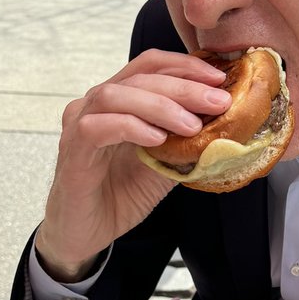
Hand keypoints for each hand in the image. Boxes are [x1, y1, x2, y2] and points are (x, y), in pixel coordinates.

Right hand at [34, 50, 229, 279]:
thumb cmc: (122, 195)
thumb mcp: (166, 163)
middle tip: (217, 102)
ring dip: (159, 106)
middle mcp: (95, 105)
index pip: (150, 65)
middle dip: (183, 87)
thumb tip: (226, 125)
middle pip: (139, 77)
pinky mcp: (72, 151)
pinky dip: (130, 127)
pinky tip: (157, 139)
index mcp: (119, 101)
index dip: (185, 66)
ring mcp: (79, 125)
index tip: (219, 78)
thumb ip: (186, 141)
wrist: (87, 234)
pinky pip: (96, 127)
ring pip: (115, 95)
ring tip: (192, 126)